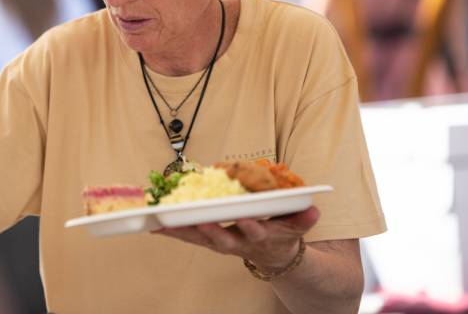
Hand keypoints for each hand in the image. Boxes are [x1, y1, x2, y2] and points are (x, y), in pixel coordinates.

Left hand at [153, 206, 319, 268]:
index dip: (250, 226)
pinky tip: (153, 224)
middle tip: (196, 219)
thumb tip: (314, 210)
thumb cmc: (283, 234)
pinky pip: (188, 235)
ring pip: (199, 238)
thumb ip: (304, 219)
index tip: (246, 217)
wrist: (274, 256)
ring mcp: (220, 243)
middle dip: (208, 230)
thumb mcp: (298, 228)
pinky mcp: (208, 240)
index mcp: (260, 237)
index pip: (256, 232)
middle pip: (220, 238)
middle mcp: (237, 243)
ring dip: (180, 231)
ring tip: (160, 223)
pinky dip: (172, 230)